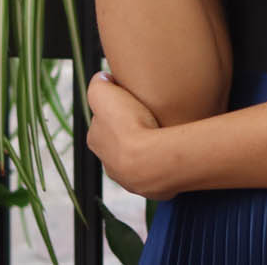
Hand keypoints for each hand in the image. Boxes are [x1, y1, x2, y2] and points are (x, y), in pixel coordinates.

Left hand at [86, 71, 173, 199]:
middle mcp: (109, 163)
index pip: (103, 121)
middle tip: (148, 117)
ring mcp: (130, 178)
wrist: (152, 159)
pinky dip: (162, 161)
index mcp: (96, 140)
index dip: (117, 108)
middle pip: (119, 142)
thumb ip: (98, 83)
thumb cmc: (128, 125)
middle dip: (131, 131)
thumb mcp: (104, 92)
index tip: (132, 101)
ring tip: (162, 133)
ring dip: (147, 147)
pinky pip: (157, 171)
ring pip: (139, 158)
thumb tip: (102, 78)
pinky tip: (170, 150)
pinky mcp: (152, 187)